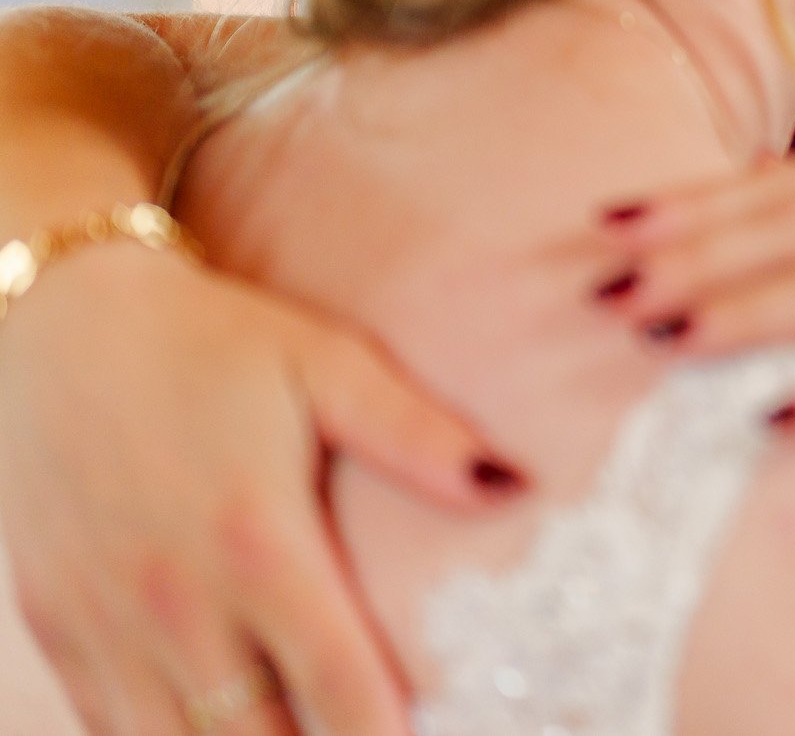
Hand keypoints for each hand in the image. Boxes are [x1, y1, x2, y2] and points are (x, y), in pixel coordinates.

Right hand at [0, 243, 526, 735]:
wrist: (58, 322)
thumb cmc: (211, 341)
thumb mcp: (325, 362)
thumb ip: (415, 434)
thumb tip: (512, 483)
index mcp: (258, 540)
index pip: (338, 685)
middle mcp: (177, 600)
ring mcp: (106, 624)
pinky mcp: (59, 629)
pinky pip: (112, 730)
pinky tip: (225, 730)